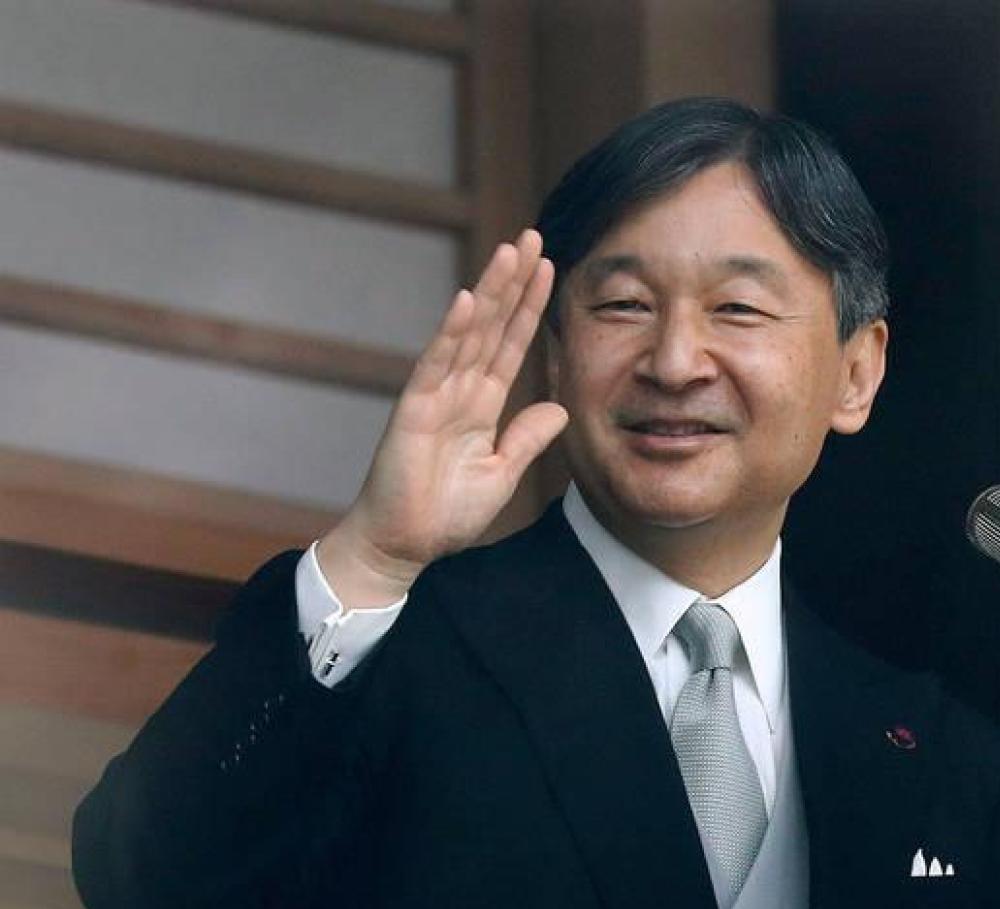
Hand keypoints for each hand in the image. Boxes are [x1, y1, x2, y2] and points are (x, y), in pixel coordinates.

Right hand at [317, 230, 565, 607]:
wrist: (405, 545)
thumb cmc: (446, 513)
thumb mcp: (503, 472)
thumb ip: (528, 438)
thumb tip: (558, 407)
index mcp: (481, 403)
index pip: (513, 344)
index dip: (530, 307)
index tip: (550, 269)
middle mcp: (459, 390)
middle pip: (492, 325)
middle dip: (513, 282)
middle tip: (533, 237)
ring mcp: (435, 395)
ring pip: (468, 333)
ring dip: (489, 292)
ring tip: (509, 252)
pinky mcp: (414, 411)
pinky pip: (436, 365)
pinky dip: (451, 333)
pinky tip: (467, 301)